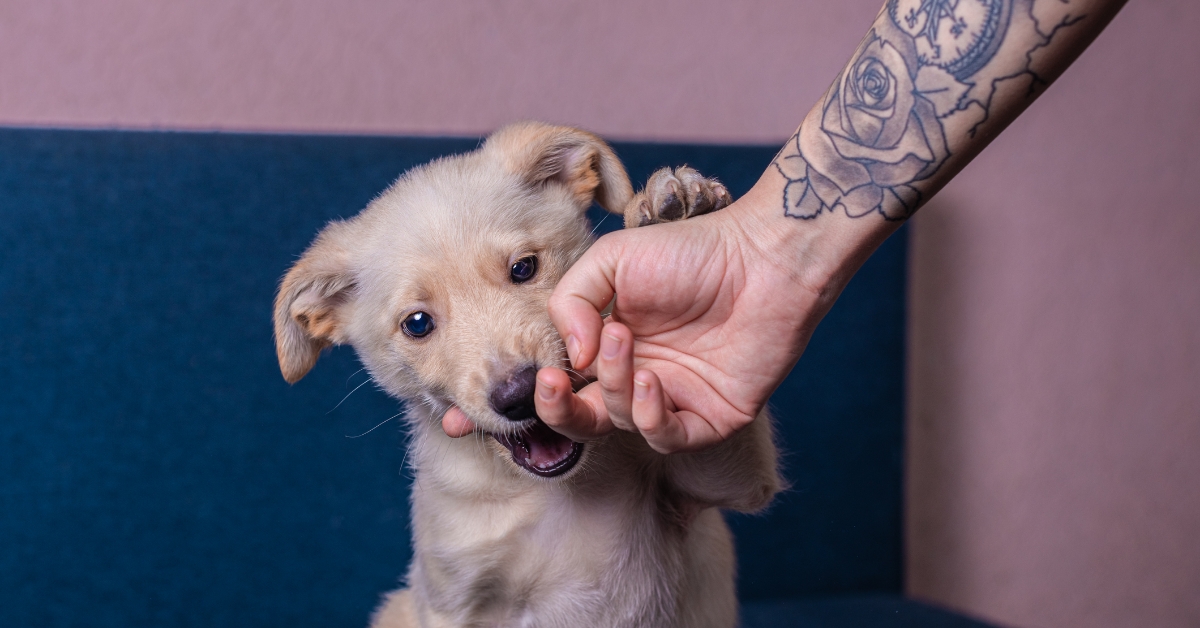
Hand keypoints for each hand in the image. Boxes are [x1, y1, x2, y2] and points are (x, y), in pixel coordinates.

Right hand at [534, 185, 843, 452]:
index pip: (570, 382)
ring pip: (624, 422)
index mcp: (614, 346)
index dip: (549, 389)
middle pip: (587, 418)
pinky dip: (650, 416)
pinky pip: (668, 438)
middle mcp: (641, 377)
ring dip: (614, 388)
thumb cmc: (692, 252)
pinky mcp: (712, 416)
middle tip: (554, 383)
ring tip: (622, 341)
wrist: (762, 258)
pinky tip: (650, 380)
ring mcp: (676, 399)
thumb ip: (571, 301)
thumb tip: (573, 357)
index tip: (544, 373)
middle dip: (561, 410)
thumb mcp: (612, 259)